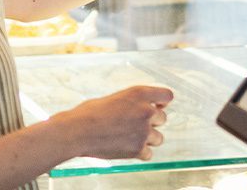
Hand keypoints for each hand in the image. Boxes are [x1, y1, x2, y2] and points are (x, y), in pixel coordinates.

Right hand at [51, 86, 172, 159]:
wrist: (78, 131)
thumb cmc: (89, 113)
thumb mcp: (115, 97)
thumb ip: (133, 101)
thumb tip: (142, 107)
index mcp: (139, 94)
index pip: (167, 95)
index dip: (162, 102)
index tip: (158, 106)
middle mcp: (145, 111)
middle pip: (162, 118)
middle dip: (151, 122)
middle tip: (134, 124)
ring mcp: (143, 131)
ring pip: (158, 138)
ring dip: (148, 138)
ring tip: (130, 138)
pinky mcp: (138, 149)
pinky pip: (148, 153)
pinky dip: (140, 153)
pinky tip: (127, 148)